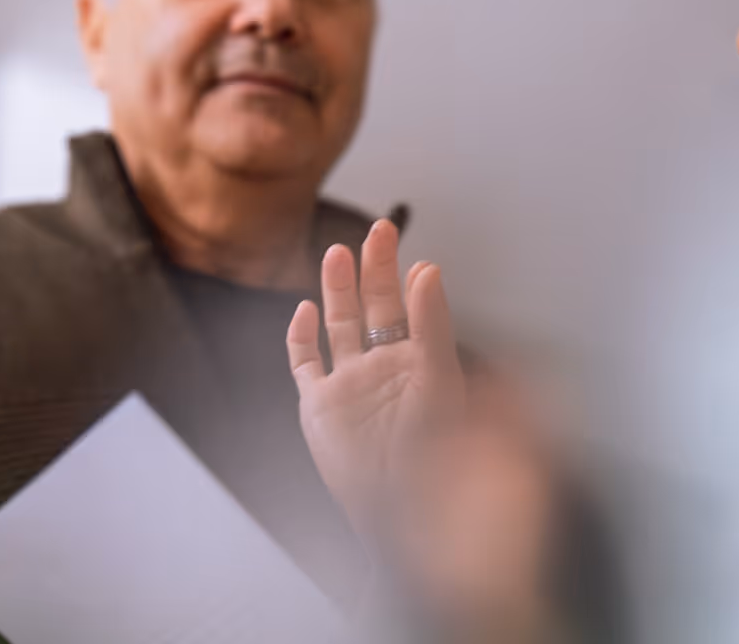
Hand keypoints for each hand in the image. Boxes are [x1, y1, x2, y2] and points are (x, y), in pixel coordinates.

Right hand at [286, 218, 465, 544]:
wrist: (399, 508)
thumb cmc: (431, 454)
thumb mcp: (439, 380)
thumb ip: (432, 323)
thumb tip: (427, 269)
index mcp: (418, 365)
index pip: (413, 310)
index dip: (411, 282)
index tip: (414, 256)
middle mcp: (383, 371)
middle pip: (376, 308)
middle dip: (375, 270)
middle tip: (378, 230)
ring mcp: (348, 386)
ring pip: (339, 325)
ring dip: (337, 290)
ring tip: (339, 253)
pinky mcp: (318, 406)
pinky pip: (304, 363)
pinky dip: (299, 336)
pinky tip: (303, 310)